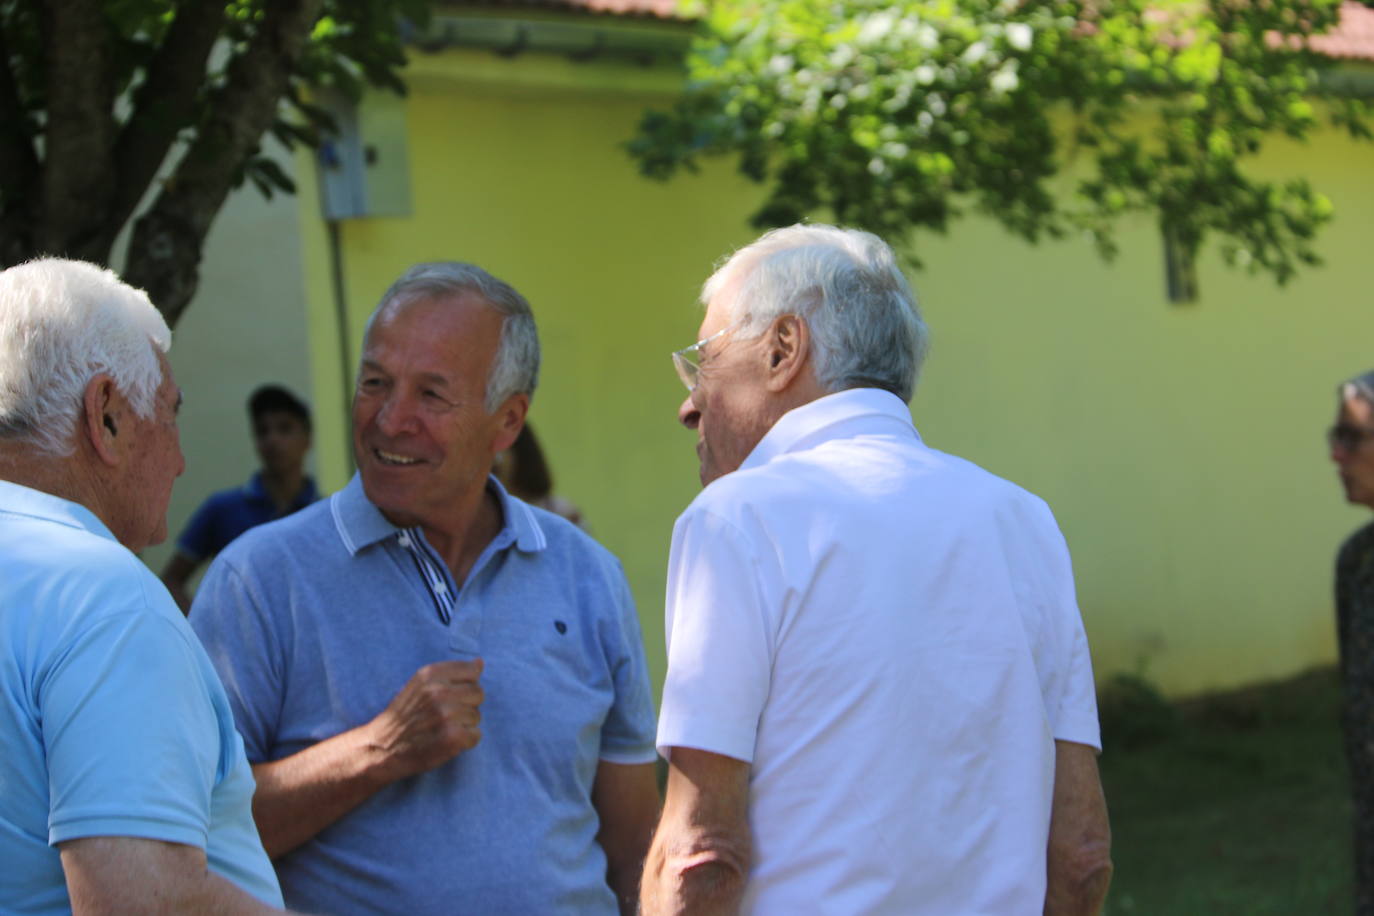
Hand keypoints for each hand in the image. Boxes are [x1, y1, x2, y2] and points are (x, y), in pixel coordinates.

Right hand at [366, 659, 483, 780]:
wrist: (380, 748)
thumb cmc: (404, 716)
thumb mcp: (419, 685)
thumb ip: (450, 673)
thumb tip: (480, 662)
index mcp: (430, 674)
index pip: (472, 670)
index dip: (465, 685)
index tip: (450, 696)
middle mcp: (439, 691)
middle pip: (478, 693)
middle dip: (466, 706)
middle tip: (444, 717)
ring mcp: (446, 714)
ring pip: (477, 716)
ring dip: (464, 725)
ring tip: (441, 729)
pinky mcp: (452, 737)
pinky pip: (476, 735)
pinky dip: (465, 742)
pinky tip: (446, 742)